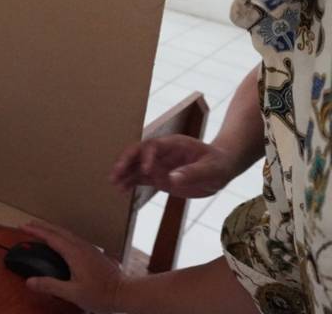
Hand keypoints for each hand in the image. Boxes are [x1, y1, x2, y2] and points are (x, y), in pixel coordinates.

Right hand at [21, 220, 124, 313]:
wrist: (125, 293)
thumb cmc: (101, 295)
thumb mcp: (72, 293)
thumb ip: (50, 286)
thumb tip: (30, 281)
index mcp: (74, 253)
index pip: (51, 237)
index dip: (36, 231)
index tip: (23, 227)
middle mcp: (81, 246)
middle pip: (58, 231)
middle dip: (42, 226)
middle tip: (28, 224)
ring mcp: (88, 248)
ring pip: (66, 233)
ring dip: (52, 230)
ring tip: (41, 230)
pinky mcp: (93, 252)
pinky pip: (73, 238)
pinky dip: (61, 235)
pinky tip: (61, 242)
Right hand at [109, 134, 236, 197]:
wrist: (221, 169)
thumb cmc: (219, 165)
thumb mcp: (211, 169)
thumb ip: (193, 172)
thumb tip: (173, 179)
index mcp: (173, 144)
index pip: (153, 146)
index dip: (146, 156)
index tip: (147, 170)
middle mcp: (161, 152)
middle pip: (138, 152)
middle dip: (126, 161)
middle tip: (116, 173)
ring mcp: (158, 164)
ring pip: (136, 165)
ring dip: (124, 173)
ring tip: (114, 183)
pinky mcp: (158, 177)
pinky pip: (140, 178)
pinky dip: (130, 183)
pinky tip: (122, 190)